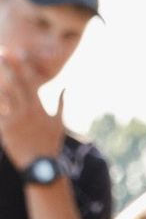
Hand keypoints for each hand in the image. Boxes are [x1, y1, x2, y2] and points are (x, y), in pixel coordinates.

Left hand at [0, 49, 64, 172]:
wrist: (41, 166)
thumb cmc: (50, 144)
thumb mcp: (59, 124)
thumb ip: (61, 104)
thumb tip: (66, 88)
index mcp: (39, 107)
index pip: (32, 81)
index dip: (25, 65)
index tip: (20, 52)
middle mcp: (27, 110)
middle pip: (15, 83)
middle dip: (8, 67)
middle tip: (2, 52)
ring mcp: (14, 119)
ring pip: (3, 94)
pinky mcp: (5, 129)